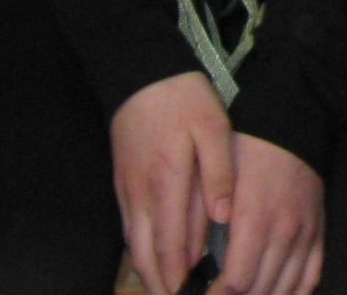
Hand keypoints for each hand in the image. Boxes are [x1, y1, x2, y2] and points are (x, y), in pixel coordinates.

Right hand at [111, 71, 233, 294]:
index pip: (171, 246)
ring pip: (134, 246)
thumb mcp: (213, 127)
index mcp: (167, 183)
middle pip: (146, 256)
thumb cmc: (184, 99)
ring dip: (150, 273)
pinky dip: (140, 253)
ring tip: (169, 290)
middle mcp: (142, 195)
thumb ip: (219, 172)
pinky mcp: (122, 184)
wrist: (142, 73)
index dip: (180, 278)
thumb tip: (224, 217)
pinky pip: (129, 230)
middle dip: (163, 285)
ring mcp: (128, 191)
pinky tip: (154, 260)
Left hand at [215, 135, 326, 294]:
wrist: (290, 125)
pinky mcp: (317, 233)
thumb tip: (184, 263)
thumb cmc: (247, 150)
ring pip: (284, 289)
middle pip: (259, 290)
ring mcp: (304, 234)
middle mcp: (284, 232)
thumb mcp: (215, 177)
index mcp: (255, 218)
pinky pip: (310, 278)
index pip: (237, 281)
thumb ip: (200, 219)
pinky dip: (293, 294)